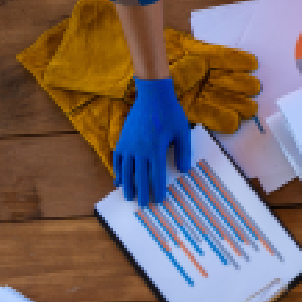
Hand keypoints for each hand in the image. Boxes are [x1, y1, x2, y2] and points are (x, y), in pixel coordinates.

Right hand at [113, 77, 191, 205]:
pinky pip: (117, 159)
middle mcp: (139, 149)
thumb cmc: (170, 113)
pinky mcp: (122, 139)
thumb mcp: (182, 132)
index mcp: (155, 149)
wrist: (152, 94)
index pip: (156, 175)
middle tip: (143, 206)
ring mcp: (128, 144)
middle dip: (141, 192)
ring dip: (127, 185)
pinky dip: (117, 170)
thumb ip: (183, 152)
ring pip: (125, 170)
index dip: (157, 189)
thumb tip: (184, 170)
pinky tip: (119, 179)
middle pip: (139, 176)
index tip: (159, 200)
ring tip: (128, 196)